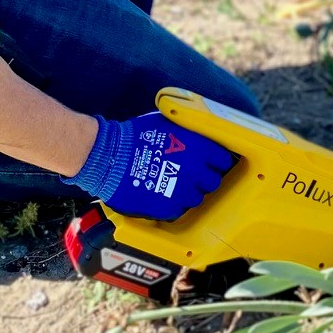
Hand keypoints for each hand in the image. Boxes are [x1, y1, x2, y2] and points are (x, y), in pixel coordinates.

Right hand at [65, 111, 234, 220]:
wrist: (109, 157)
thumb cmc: (134, 136)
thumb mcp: (167, 123)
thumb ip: (188, 131)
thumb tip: (196, 132)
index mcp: (200, 148)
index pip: (223, 160)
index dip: (216, 161)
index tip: (210, 163)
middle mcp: (196, 171)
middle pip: (213, 181)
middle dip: (204, 178)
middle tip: (191, 175)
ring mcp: (182, 191)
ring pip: (197, 198)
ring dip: (188, 192)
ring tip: (174, 186)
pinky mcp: (168, 207)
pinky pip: (179, 210)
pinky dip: (172, 204)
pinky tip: (162, 194)